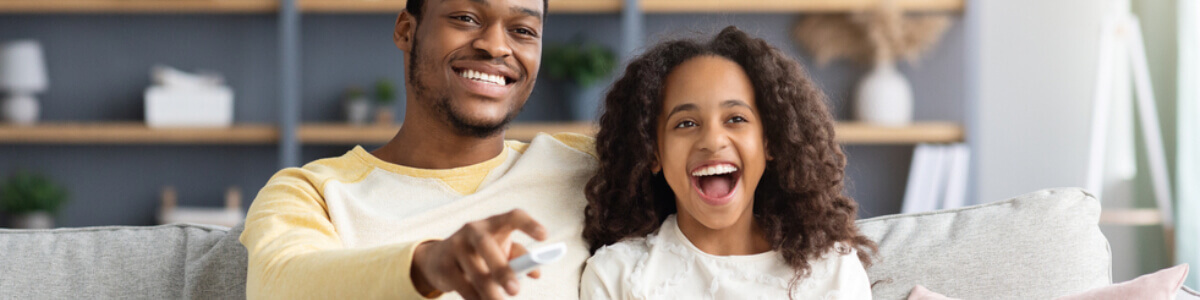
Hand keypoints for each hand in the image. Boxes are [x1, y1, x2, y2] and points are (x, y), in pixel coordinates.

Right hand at [411, 209, 546, 298]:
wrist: (438, 259)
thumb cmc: (481, 253)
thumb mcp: (500, 250)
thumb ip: (519, 258)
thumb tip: (536, 273)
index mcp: (494, 223)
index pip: (513, 216)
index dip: (529, 224)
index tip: (545, 236)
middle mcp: (473, 229)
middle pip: (487, 245)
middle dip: (502, 270)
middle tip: (515, 291)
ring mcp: (455, 245)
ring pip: (476, 272)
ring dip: (490, 293)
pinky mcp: (443, 264)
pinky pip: (462, 285)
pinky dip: (475, 298)